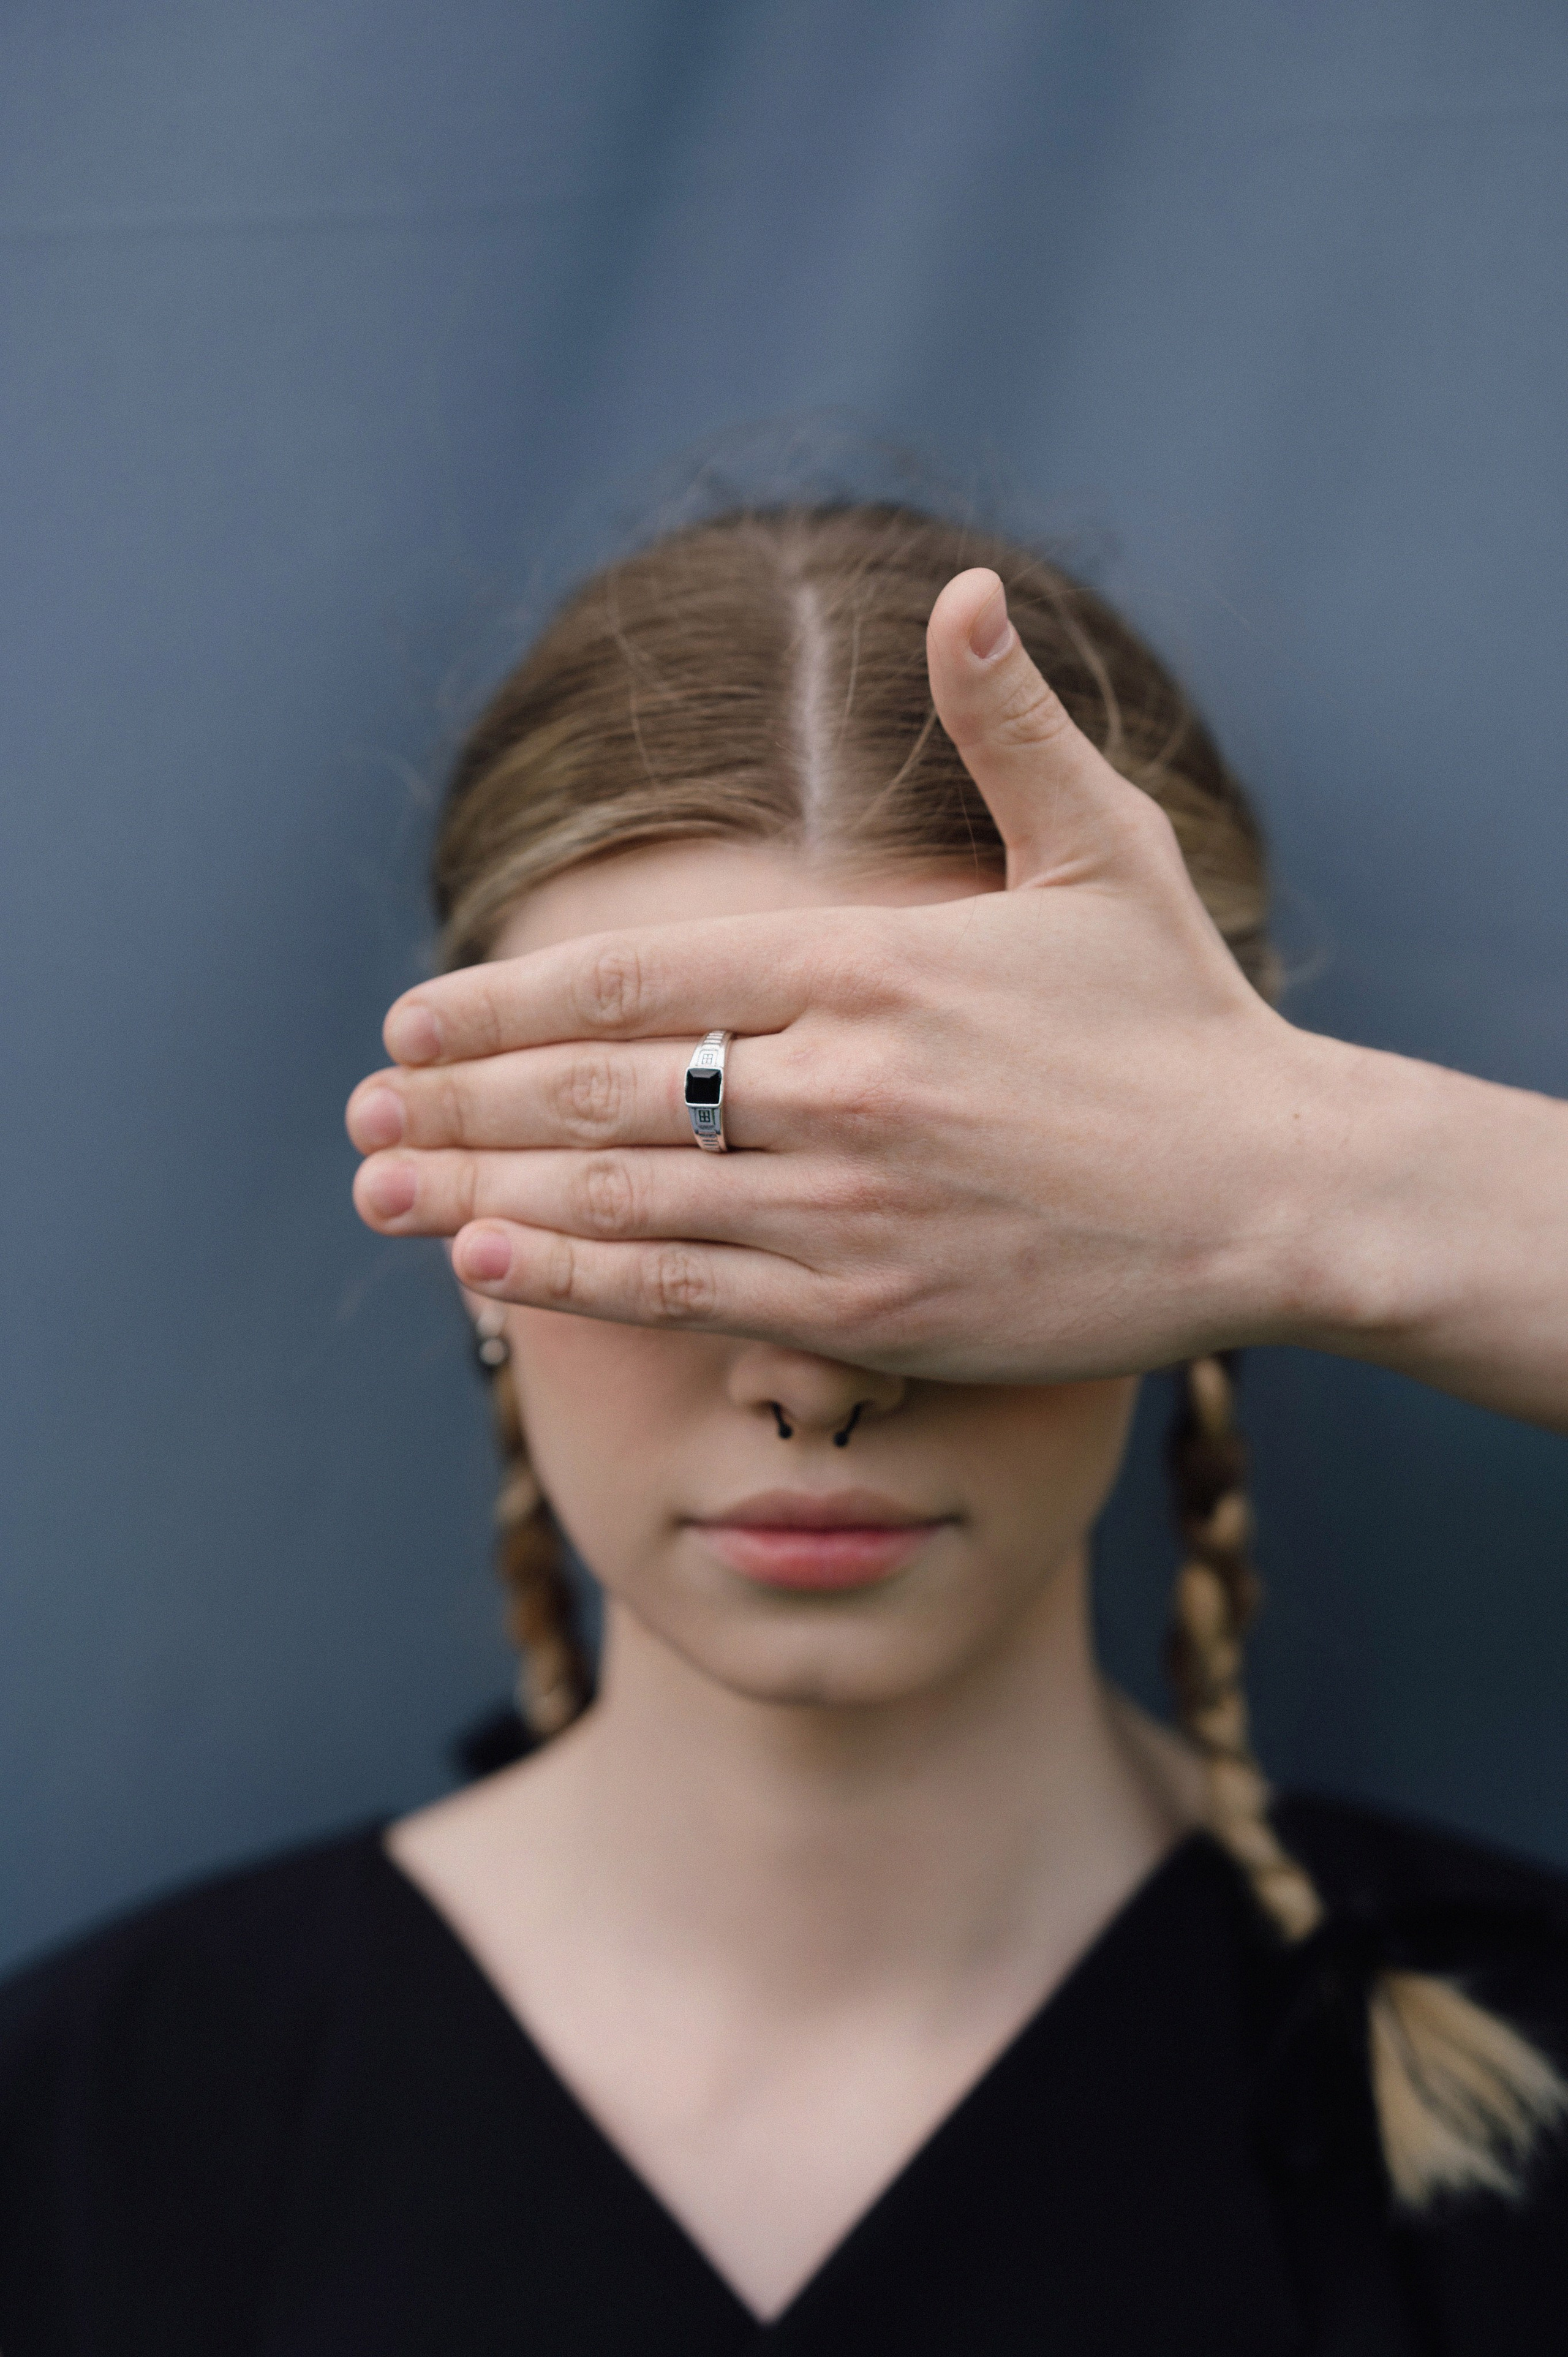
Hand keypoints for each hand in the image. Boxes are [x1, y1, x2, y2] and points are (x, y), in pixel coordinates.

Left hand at [346, 569, 1356, 1385]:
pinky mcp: (876, 1303)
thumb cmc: (1180, 1023)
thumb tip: (966, 590)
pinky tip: (489, 1273)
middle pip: (600, 1092)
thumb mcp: (1100, 855)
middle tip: (362, 1111)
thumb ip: (1008, 727)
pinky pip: (689, 1291)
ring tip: (385, 1192)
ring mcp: (853, 1201)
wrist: (1278, 1193)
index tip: (413, 1019)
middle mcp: (843, 1083)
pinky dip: (578, 1280)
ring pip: (623, 1200)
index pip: (636, 980)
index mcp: (873, 965)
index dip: (504, 1005)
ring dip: (484, 1197)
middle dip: (461, 1104)